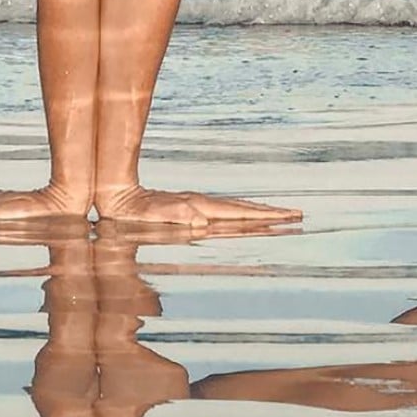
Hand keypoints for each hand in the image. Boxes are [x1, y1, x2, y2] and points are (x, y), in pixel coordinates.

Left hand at [95, 185, 301, 226]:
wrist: (117, 196)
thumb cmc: (131, 211)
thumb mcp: (150, 216)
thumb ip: (174, 217)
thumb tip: (201, 220)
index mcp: (199, 207)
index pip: (238, 213)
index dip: (262, 216)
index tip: (286, 216)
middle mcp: (203, 203)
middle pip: (243, 208)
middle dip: (270, 213)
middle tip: (298, 215)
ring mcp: (199, 204)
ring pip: (236, 208)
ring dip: (259, 213)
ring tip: (282, 215)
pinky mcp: (193, 208)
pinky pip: (225, 212)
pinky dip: (242, 214)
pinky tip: (248, 218)